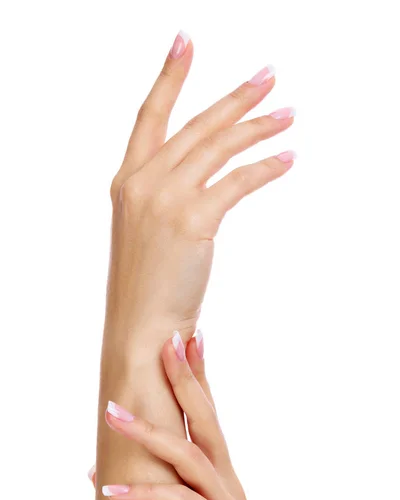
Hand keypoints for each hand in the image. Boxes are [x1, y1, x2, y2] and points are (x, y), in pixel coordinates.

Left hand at [90, 330, 272, 499]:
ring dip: (148, 431)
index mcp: (222, 474)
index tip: (189, 340)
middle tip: (169, 343)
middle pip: (207, 420)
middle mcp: (229, 480)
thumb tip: (105, 471)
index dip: (199, 377)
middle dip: (187, 380)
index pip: (209, 415)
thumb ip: (160, 490)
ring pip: (188, 456)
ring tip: (110, 413)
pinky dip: (144, 494)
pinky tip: (110, 488)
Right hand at [104, 32, 295, 354]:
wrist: (141, 329)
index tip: (185, 43)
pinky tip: (286, 158)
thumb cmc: (147, 286)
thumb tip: (204, 178)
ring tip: (286, 114)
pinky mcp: (190, 219)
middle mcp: (141, 182)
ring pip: (218, 147)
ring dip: (257, 126)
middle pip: (196, 126)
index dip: (169, 77)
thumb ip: (166, 196)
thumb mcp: (146, 232)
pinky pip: (236, 181)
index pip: (150, 117)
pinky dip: (264, 167)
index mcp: (127, 182)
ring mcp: (164, 199)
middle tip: (269, 77)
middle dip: (236, 98)